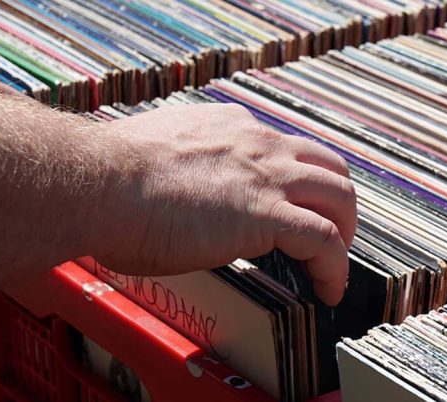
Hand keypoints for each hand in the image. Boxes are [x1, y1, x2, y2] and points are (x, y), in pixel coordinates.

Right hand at [94, 103, 356, 304]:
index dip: (299, 179)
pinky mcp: (268, 214)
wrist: (100, 183)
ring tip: (335, 263)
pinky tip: (329, 289)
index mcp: (232, 127)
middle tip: (329, 232)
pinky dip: (336, 268)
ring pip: (339, 197)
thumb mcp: (158, 149)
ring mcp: (268, 177)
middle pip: (329, 165)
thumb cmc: (111, 175)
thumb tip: (176, 180)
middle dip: (337, 201)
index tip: (293, 204)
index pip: (287, 147)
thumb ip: (184, 158)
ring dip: (345, 232)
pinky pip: (325, 241)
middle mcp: (259, 144)